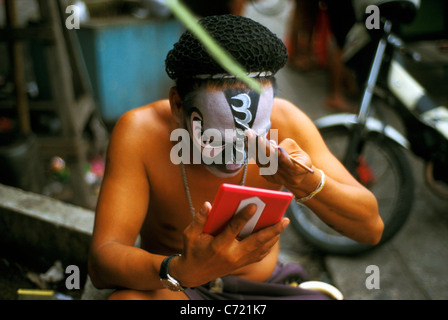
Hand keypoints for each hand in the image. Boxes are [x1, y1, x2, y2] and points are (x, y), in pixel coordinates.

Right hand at [171, 201, 288, 286]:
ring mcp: (238, 261)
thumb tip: (208, 204)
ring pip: (261, 249)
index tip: (254, 205)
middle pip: (256, 241)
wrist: (193, 273)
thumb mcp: (190, 234)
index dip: (243, 217)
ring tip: (283, 224)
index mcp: (218, 246)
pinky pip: (259, 255)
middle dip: (272, 230)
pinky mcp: (241, 264)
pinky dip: (268, 245)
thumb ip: (199, 219)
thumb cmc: (192, 250)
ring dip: (274, 237)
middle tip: (285, 219)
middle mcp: (232, 255)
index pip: (233, 229)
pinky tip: (274, 235)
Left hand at [246, 129, 313, 188]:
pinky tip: (248, 143)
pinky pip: (259, 164)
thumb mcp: (298, 150)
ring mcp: (275, 178)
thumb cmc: (299, 159)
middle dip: (260, 146)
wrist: (297, 177)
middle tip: (251, 134)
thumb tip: (269, 143)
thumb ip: (285, 146)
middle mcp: (284, 176)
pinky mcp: (268, 178)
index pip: (285, 161)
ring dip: (253, 148)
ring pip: (262, 162)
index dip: (278, 153)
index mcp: (296, 170)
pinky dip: (254, 153)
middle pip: (270, 161)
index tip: (270, 144)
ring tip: (248, 136)